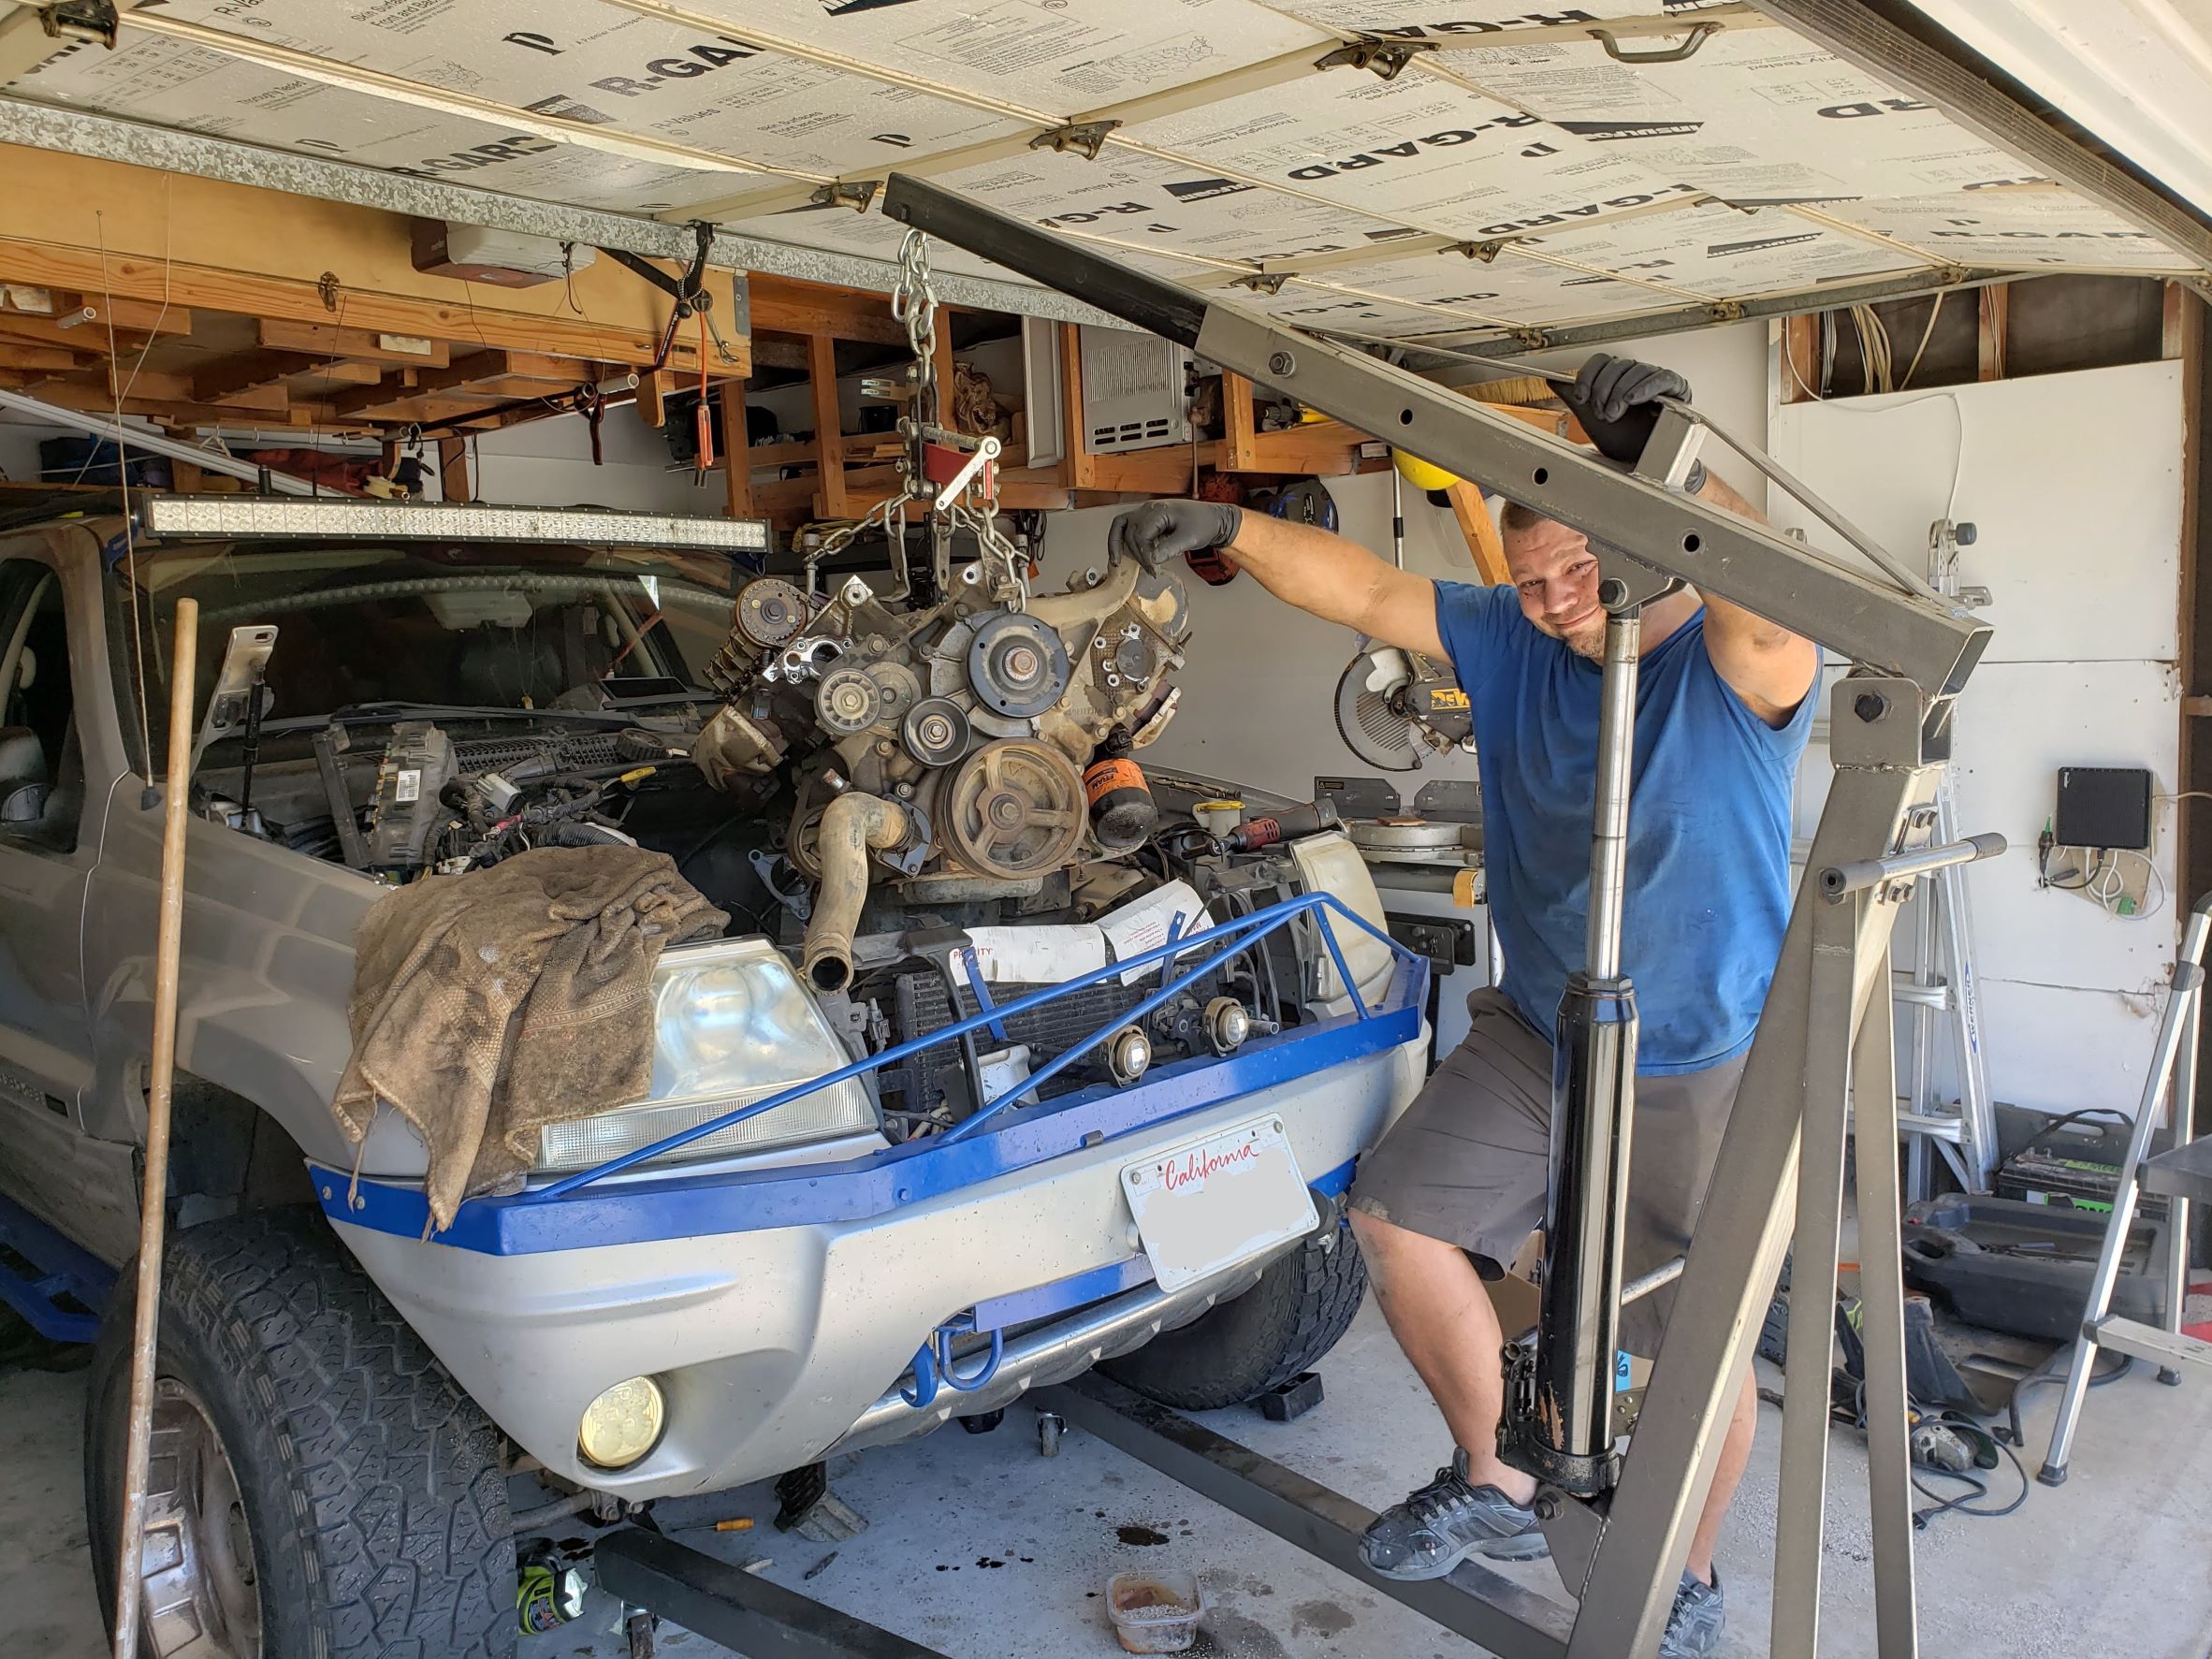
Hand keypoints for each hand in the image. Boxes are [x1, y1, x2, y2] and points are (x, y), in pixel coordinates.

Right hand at [1106, 499, 1241, 573]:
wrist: (1213, 519)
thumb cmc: (1204, 524)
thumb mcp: (1190, 538)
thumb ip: (1170, 548)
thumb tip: (1152, 559)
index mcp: (1158, 510)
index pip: (1140, 535)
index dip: (1143, 555)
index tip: (1153, 569)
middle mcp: (1148, 509)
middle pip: (1129, 532)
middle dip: (1136, 554)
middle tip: (1150, 570)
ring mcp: (1146, 513)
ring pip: (1121, 526)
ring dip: (1117, 544)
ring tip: (1116, 562)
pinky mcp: (1148, 520)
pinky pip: (1127, 528)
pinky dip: (1122, 540)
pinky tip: (1122, 555)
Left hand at [1560, 353, 1690, 468]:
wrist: (1641, 464)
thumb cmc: (1623, 442)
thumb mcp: (1592, 420)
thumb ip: (1575, 399)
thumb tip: (1553, 381)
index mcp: (1618, 378)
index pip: (1602, 361)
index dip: (1589, 374)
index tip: (1581, 396)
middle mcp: (1637, 375)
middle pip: (1617, 365)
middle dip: (1603, 389)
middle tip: (1600, 412)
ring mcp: (1656, 380)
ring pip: (1636, 370)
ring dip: (1620, 392)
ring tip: (1614, 415)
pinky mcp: (1677, 389)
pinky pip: (1663, 378)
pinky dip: (1645, 387)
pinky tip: (1633, 400)